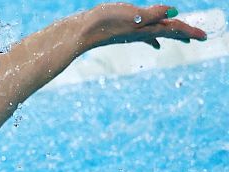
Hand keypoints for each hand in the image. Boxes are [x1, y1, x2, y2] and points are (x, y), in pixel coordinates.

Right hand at [84, 3, 207, 49]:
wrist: (82, 32)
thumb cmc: (106, 22)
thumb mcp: (132, 15)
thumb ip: (154, 13)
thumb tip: (175, 12)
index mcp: (146, 28)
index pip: (173, 29)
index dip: (189, 31)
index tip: (204, 37)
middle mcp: (142, 31)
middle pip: (169, 31)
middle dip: (184, 33)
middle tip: (199, 37)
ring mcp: (133, 32)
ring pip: (159, 33)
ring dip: (172, 34)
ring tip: (184, 38)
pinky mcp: (124, 31)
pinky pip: (145, 36)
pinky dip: (154, 39)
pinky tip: (155, 44)